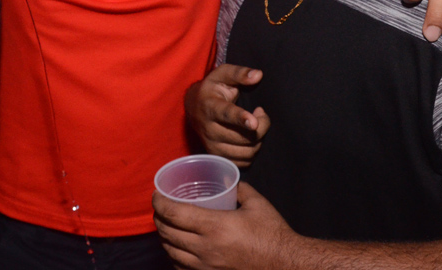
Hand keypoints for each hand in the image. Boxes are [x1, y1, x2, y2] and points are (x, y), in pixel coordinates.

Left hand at [154, 182, 294, 269]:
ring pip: (171, 252)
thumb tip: (229, 181)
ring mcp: (206, 266)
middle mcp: (205, 248)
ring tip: (165, 226)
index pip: (174, 214)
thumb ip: (239, 189)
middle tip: (159, 208)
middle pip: (167, 232)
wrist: (285, 264)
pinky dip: (173, 256)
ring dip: (163, 237)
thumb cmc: (272, 234)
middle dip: (158, 218)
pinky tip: (176, 248)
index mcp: (215, 226)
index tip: (156, 195)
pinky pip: (181, 268)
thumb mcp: (257, 203)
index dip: (160, 203)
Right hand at [185, 65, 269, 166]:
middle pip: (243, 137)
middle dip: (261, 126)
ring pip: (246, 152)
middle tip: (261, 113)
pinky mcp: (217, 157)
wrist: (194, 107)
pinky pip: (243, 162)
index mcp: (210, 107)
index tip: (254, 122)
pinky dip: (252, 151)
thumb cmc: (212, 89)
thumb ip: (239, 73)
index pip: (226, 114)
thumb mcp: (222, 75)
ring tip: (256, 125)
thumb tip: (258, 75)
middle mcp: (208, 129)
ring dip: (258, 139)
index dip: (241, 118)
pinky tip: (249, 138)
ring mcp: (212, 146)